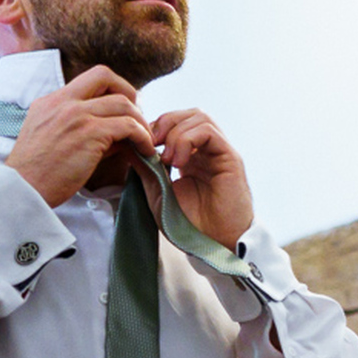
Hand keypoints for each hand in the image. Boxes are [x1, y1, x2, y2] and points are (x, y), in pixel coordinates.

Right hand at [4, 67, 153, 208]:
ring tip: (145, 140)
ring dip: (140, 121)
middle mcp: (63, 102)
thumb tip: (116, 131)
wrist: (21, 190)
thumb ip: (79, 127)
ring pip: (123, 102)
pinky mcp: (89, 133)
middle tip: (137, 117)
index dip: (112, 87)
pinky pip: (128, 126)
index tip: (122, 108)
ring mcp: (76, 115)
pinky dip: (142, 137)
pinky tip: (145, 151)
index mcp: (51, 101)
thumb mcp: (49, 137)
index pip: (90, 78)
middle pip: (106, 76)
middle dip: (129, 92)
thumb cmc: (37, 173)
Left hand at [147, 108, 252, 253]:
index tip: (141, 146)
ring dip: (175, 133)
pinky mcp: (230, 158)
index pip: (176, 123)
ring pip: (199, 117)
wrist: (212, 243)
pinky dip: (188, 140)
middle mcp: (207, 150)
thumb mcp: (158, 193)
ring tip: (167, 158)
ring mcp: (219, 152)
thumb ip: (146, 169)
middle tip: (151, 144)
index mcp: (192, 156)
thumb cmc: (188, 224)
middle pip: (188, 114)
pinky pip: (209, 132)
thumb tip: (128, 145)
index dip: (155, 128)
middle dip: (164, 123)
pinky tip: (179, 161)